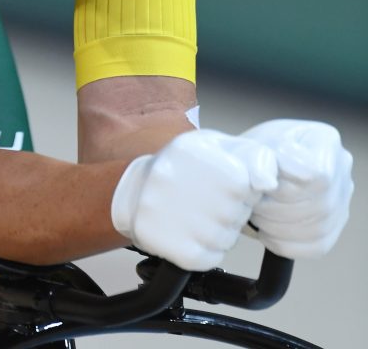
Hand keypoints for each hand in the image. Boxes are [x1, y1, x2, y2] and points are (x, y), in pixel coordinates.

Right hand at [111, 129, 277, 271]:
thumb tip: (268, 183)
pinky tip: (191, 233)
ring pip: (223, 239)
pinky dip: (207, 251)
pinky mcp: (161, 240)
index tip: (225, 186)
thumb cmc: (187, 167)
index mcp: (190, 150)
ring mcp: (162, 210)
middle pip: (234, 214)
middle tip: (210, 202)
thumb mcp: (221, 146)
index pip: (242, 184)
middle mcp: (171, 177)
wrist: (136, 188)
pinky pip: (207, 258)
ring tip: (199, 217)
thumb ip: (255, 157)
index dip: (242, 190)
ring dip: (220, 233)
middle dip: (232, 212)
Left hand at [240, 119, 353, 258]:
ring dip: (276, 226)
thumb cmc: (249, 154)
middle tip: (252, 200)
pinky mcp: (333, 229)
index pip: (317, 175)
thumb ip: (255, 160)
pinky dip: (284, 242)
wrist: (247, 171)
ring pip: (317, 229)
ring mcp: (342, 201)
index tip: (260, 181)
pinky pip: (315, 247)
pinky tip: (266, 228)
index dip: (284, 184)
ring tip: (256, 212)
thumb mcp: (247, 147)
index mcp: (323, 139)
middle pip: (319, 205)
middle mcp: (341, 169)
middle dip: (275, 207)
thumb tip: (265, 182)